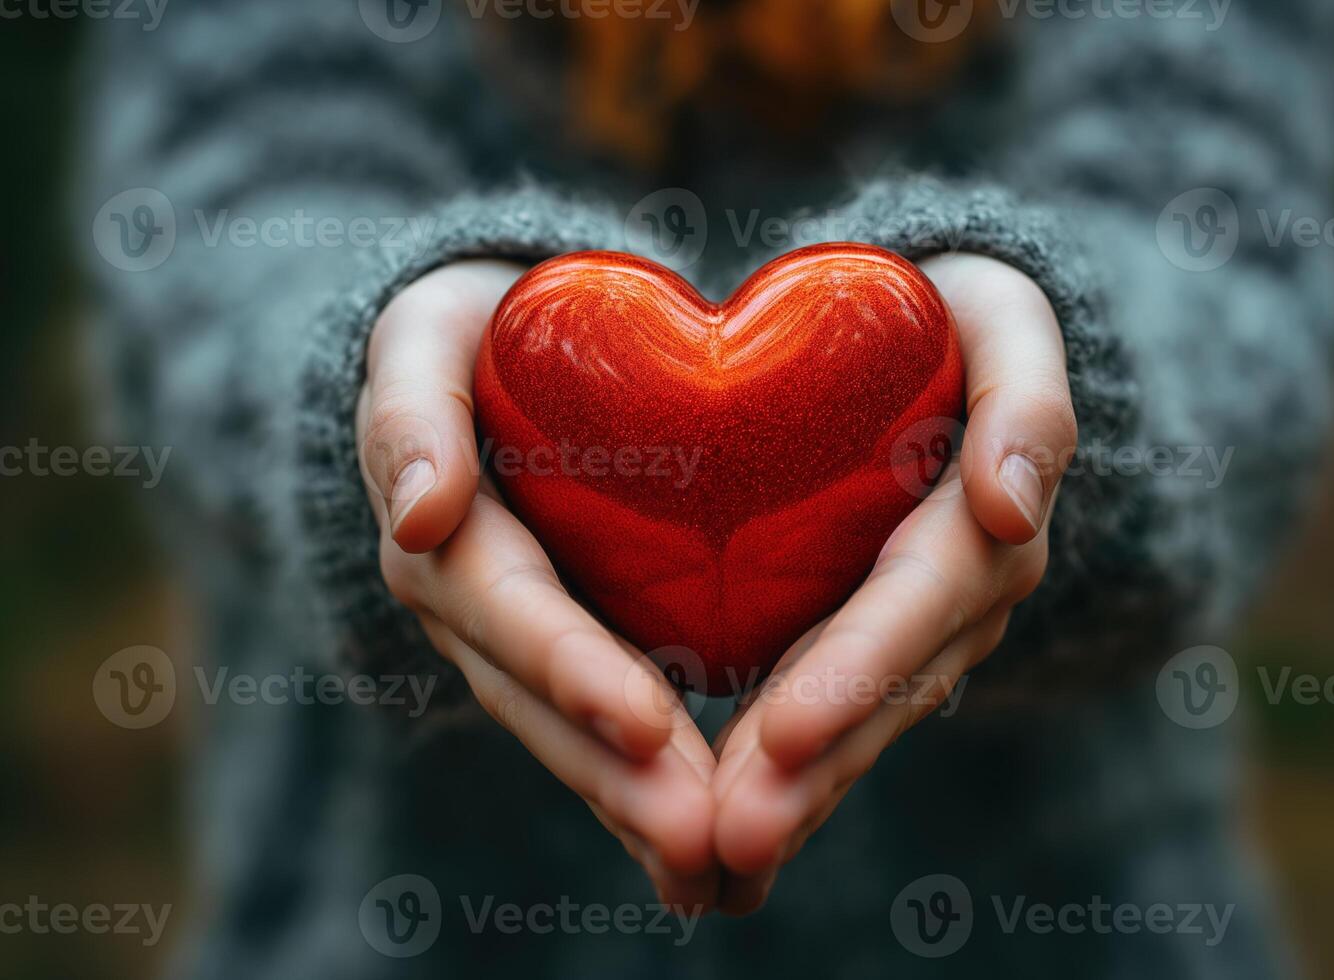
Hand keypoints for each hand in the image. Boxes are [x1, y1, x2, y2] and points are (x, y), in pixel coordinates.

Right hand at [357, 260, 717, 908]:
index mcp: (449, 540)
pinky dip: (651, 790)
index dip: (576, 669)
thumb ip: (410, 413)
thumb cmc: (464, 330)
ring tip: (720, 874)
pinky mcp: (570, 655)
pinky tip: (714, 844)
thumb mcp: (421, 339)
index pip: (516, 612)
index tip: (650, 725)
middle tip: (705, 843)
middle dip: (622, 779)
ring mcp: (520, 646)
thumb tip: (417, 515)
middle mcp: (477, 614)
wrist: (484, 351)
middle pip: (550, 706)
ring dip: (643, 809)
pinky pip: (608, 730)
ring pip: (579, 740)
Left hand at [708, 254, 1076, 913]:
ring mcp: (920, 629)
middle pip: (886, 690)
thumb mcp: (1007, 320)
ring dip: (795, 795)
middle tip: (734, 836)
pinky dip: (785, 775)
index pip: (920, 601)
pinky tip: (724, 830)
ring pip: (859, 723)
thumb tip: (1013, 505)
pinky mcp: (870, 641)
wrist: (940, 334)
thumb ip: (1027, 397)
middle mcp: (963, 594)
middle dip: (813, 769)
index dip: (856, 670)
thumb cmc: (959, 310)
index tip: (779, 736)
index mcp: (988, 520)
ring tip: (717, 863)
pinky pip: (830, 712)